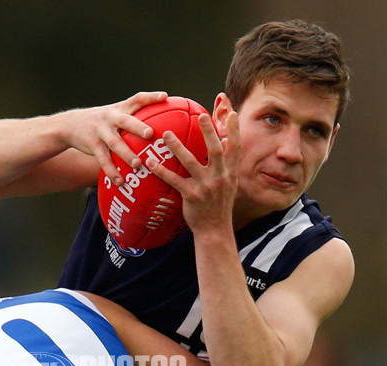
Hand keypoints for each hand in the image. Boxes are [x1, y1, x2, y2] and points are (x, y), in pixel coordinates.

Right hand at [64, 91, 167, 185]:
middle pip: (126, 121)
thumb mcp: (115, 113)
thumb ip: (132, 117)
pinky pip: (104, 160)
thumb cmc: (102, 121)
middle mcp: (110, 118)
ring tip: (138, 165)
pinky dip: (112, 172)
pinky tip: (120, 182)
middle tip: (150, 134)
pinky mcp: (93, 145)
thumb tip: (159, 126)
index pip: (137, 99)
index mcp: (120, 109)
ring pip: (115, 144)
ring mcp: (101, 132)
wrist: (71, 125)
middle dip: (138, 127)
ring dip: (126, 155)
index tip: (165, 96)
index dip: (151, 97)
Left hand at [145, 111, 239, 233]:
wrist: (215, 230)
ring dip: (177, 147)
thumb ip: (227, 166)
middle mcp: (220, 178)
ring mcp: (205, 187)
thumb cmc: (219, 205)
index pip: (235, 148)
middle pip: (215, 150)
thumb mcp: (229, 185)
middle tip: (201, 116)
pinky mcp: (191, 196)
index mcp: (230, 173)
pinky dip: (162, 171)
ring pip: (190, 162)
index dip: (235, 130)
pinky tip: (151, 163)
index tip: (232, 113)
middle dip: (209, 132)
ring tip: (166, 134)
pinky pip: (174, 181)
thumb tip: (226, 144)